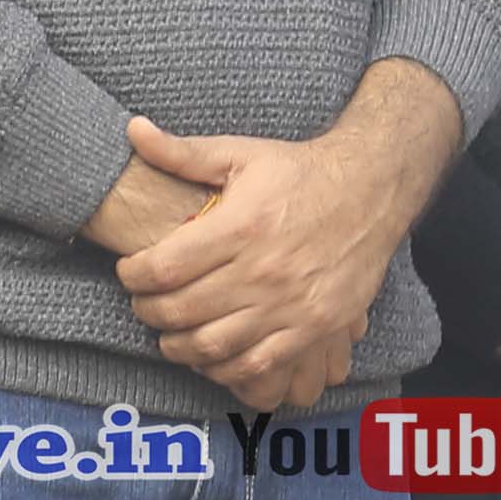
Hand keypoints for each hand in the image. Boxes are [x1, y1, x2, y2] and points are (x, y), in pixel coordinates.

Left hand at [105, 74, 456, 410]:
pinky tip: (210, 355)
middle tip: (143, 304)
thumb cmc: (299, 173)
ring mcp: (292, 304)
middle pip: (181, 310)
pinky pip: (258, 365)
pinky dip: (225, 369)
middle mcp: (265, 270)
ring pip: (214, 345)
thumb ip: (182, 152)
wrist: (372, 191)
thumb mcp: (241, 154)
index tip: (129, 272)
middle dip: (148, 312)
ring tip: (169, 332)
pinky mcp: (315, 327)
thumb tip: (133, 130)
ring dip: (178, 346)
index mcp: (241, 226)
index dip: (133, 276)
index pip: (163, 267)